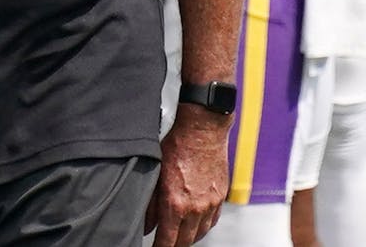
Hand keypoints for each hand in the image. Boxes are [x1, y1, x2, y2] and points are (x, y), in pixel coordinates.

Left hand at [145, 107, 229, 246]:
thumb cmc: (178, 145)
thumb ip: (150, 204)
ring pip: (199, 234)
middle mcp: (194, 208)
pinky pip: (212, 221)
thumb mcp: (155, 174)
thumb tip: (146, 224)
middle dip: (173, 245)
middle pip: (184, 242)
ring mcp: (210, 204)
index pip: (166, 241)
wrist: (203, 130)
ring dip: (188, 237)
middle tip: (165, 243)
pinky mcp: (220, 197)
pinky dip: (202, 226)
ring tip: (178, 235)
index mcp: (175, 204)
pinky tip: (195, 223)